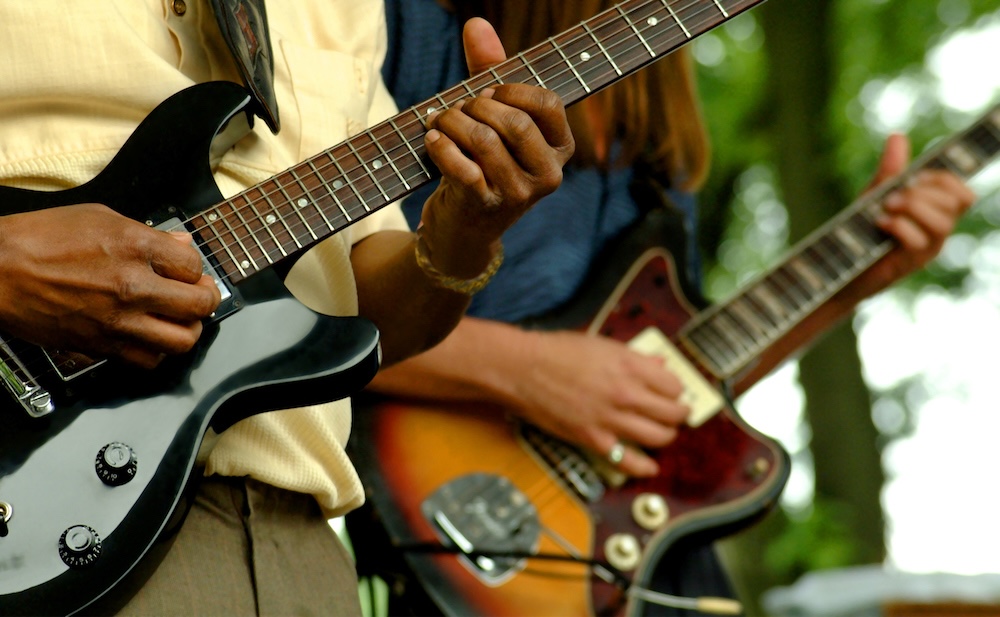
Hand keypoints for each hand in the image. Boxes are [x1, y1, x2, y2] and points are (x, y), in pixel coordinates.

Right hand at [0, 203, 221, 367]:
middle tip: (198, 296)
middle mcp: (133, 286)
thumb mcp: (99, 217)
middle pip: (200, 305)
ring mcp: (118, 320)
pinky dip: (155, 352)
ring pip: (182, 340)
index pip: (195, 266)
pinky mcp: (101, 346)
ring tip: (179, 320)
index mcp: (135, 247)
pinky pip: (147, 361)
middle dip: (205, 300)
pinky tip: (149, 337)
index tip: (187, 271)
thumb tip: (183, 245)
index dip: (195, 269)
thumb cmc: (40, 239)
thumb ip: (148, 233)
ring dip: (187, 330)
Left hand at [416, 17, 574, 279]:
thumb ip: (489, 70)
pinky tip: (431, 140)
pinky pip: (462, 167)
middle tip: (457, 108)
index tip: (487, 92)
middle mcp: (548, 175)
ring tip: (438, 121)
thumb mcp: (494, 118)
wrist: (464, 227)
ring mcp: (518, 195)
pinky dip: (441, 147)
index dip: (511, 90)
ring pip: (484, 140)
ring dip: (452, 122)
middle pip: (514, 121)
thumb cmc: (483, 163)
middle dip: (476, 106)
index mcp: (560, 149)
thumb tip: (476, 24)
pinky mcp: (486, 208)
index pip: (547, 103)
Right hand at [512, 330, 689, 476]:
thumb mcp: (601, 344)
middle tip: (676, 414)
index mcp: (629, 365)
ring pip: (658, 437)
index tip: (672, 392)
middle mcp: (625, 393)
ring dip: (666, 436)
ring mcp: (610, 418)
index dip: (676, 390)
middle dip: (679, 414)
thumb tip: (660, 362)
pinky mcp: (593, 438)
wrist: (521, 369)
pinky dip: (643, 466)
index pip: (674, 385)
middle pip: (673, 413)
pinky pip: (628, 459)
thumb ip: (635, 356)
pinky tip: (649, 466)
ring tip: (663, 432)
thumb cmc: (556, 351)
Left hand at [859, 134, 975, 296]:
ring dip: (913, 207)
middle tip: (891, 196)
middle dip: (923, 191)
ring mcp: (927, 249)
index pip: (962, 193)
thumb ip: (890, 169)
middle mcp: (937, 232)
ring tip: (885, 207)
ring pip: (942, 223)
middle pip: (956, 203)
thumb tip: (897, 136)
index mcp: (934, 213)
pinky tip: (879, 223)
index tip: (914, 177)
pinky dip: (898, 226)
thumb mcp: (875, 194)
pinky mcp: (910, 264)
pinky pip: (919, 242)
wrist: (838, 263)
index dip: (943, 179)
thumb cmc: (861, 230)